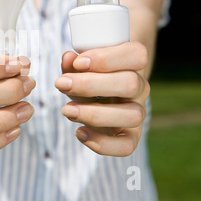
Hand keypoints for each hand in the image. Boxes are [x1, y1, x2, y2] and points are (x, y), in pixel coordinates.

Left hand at [55, 41, 149, 156]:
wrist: (99, 97)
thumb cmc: (89, 76)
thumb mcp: (79, 67)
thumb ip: (73, 63)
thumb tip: (68, 58)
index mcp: (133, 64)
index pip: (137, 54)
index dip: (107, 58)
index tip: (78, 62)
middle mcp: (140, 88)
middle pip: (131, 84)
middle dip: (90, 84)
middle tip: (61, 84)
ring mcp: (137, 113)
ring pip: (132, 115)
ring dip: (95, 114)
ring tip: (67, 110)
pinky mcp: (130, 137)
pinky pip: (127, 146)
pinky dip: (103, 143)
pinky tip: (80, 133)